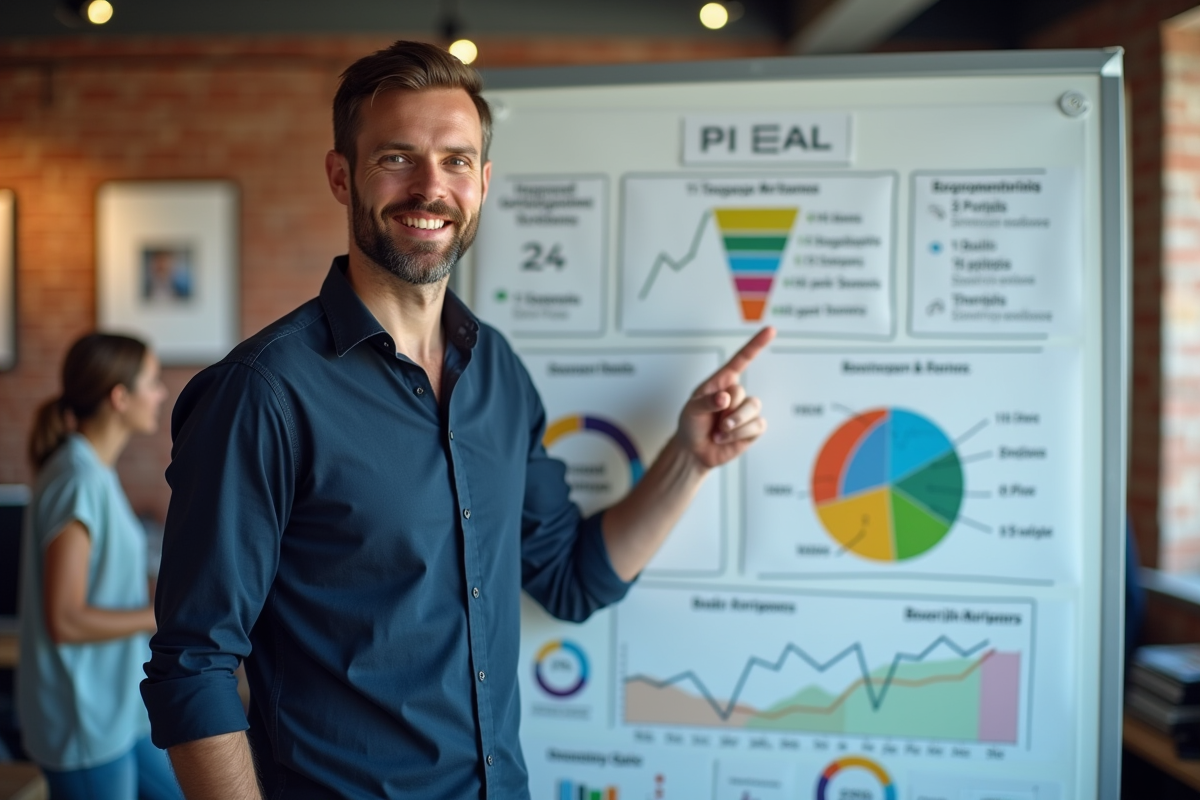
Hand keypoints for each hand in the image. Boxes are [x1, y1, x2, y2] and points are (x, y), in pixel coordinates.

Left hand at [675, 326, 774, 469]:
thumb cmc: (691, 424)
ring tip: (719, 431)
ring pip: (753, 408)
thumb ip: (707, 402)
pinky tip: (725, 438)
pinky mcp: (753, 428)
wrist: (695, 450)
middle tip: (714, 420)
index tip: (770, 330)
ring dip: (734, 422)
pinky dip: (739, 434)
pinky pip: (757, 426)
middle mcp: (736, 394)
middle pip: (741, 392)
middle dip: (726, 409)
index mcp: (722, 382)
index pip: (742, 360)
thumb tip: (725, 398)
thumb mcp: (691, 409)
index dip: (756, 345)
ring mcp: (746, 411)